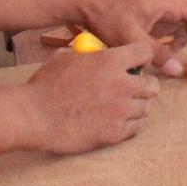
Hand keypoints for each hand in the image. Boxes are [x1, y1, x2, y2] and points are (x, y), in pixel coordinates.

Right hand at [17, 41, 160, 153]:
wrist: (34, 116)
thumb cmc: (45, 85)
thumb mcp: (66, 58)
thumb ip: (88, 55)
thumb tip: (94, 53)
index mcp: (110, 62)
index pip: (145, 52)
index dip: (142, 57)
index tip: (136, 64)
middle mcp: (121, 86)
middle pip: (153, 85)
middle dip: (144, 86)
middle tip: (133, 89)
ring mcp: (120, 111)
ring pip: (146, 108)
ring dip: (136, 106)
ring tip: (122, 107)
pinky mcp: (115, 133)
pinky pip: (135, 128)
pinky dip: (128, 125)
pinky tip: (115, 121)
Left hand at [75, 0, 186, 76]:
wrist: (86, 7)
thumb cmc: (108, 16)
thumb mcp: (131, 36)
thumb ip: (156, 54)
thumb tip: (179, 71)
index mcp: (169, 4)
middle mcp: (169, 7)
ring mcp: (161, 15)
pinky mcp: (153, 23)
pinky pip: (175, 34)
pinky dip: (182, 45)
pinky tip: (179, 58)